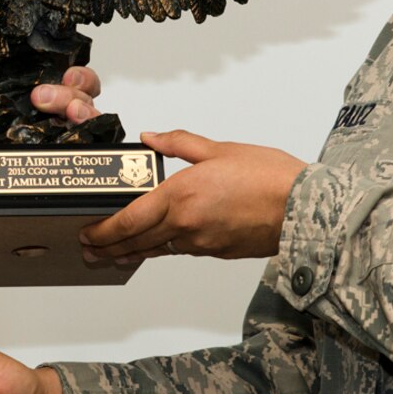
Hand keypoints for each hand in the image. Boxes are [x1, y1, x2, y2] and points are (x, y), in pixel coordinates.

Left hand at [0, 18, 102, 160]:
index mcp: (31, 77)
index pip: (66, 63)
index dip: (74, 64)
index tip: (65, 70)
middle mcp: (48, 100)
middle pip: (85, 88)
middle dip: (80, 85)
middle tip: (44, 94)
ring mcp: (53, 128)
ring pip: (88, 113)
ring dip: (81, 108)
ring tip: (59, 111)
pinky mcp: (52, 152)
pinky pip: (83, 142)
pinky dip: (86, 134)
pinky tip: (71, 131)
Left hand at [81, 129, 304, 261]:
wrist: (304, 208)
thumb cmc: (267, 177)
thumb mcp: (218, 149)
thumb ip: (179, 143)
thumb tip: (151, 137)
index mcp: (180, 196)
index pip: (128, 220)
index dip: (103, 231)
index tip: (87, 232)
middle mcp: (185, 225)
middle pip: (136, 242)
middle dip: (108, 247)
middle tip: (89, 250)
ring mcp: (201, 243)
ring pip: (157, 250)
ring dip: (132, 253)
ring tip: (112, 255)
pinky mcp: (216, 252)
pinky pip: (181, 250)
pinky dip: (163, 249)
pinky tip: (157, 247)